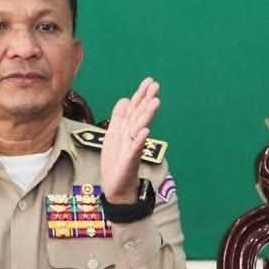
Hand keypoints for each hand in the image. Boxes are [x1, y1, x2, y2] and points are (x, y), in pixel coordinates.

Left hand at [100, 77, 160, 203]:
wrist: (116, 187)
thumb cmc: (116, 162)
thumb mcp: (113, 135)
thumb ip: (119, 118)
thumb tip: (124, 99)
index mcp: (127, 130)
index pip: (135, 109)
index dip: (141, 95)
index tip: (150, 81)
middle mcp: (132, 136)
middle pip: (140, 115)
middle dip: (147, 100)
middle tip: (156, 86)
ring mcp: (132, 148)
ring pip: (139, 128)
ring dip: (147, 115)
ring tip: (154, 102)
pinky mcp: (129, 161)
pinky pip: (135, 149)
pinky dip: (140, 140)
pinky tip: (145, 131)